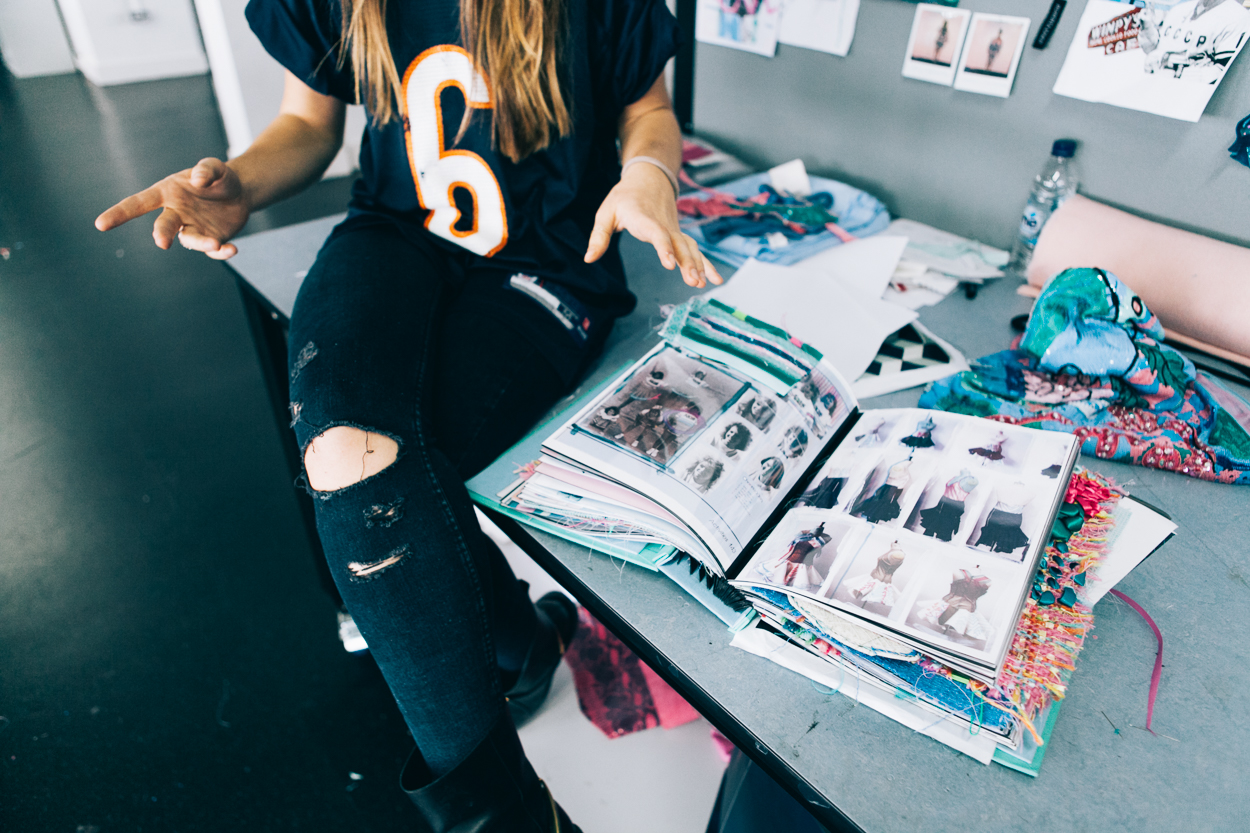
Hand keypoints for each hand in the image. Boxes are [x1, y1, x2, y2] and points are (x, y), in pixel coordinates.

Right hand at [94, 158, 249, 259]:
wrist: (241, 192)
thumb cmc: (219, 178)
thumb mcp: (215, 167)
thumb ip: (206, 169)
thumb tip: (197, 179)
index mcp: (167, 193)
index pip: (138, 203)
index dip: (118, 213)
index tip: (100, 224)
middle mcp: (176, 213)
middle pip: (163, 226)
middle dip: (161, 234)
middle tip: (162, 242)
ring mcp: (193, 229)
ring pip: (189, 240)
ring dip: (200, 243)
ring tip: (215, 243)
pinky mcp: (211, 240)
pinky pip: (212, 251)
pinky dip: (221, 252)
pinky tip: (232, 249)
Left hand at [585, 161, 722, 288]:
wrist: (650, 177)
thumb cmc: (625, 196)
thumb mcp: (606, 212)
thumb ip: (598, 236)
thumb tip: (589, 259)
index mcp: (644, 217)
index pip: (657, 233)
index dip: (664, 247)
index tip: (670, 263)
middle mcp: (663, 225)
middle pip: (679, 244)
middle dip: (688, 263)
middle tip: (694, 280)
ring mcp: (674, 230)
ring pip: (689, 248)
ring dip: (698, 265)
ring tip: (702, 283)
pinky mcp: (679, 235)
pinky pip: (694, 250)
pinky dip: (706, 263)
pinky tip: (715, 279)